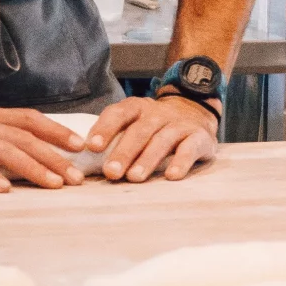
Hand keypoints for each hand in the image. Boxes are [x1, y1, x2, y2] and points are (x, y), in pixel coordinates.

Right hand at [0, 102, 88, 192]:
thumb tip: (23, 154)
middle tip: (75, 178)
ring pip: (2, 148)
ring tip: (53, 184)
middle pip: (22, 136)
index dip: (56, 130)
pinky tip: (4, 189)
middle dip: (53, 156)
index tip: (81, 146)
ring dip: (32, 167)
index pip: (27, 118)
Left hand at [84, 94, 220, 182]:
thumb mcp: (135, 122)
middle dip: (124, 152)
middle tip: (110, 172)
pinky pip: (190, 149)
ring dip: (147, 159)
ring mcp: (180, 124)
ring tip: (134, 177)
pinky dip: (181, 161)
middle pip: (140, 130)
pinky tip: (172, 176)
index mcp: (138, 108)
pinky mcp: (200, 137)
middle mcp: (159, 113)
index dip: (105, 128)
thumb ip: (115, 137)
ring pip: (162, 140)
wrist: (196, 112)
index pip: (119, 113)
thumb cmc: (155, 126)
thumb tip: (84, 164)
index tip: (91, 147)